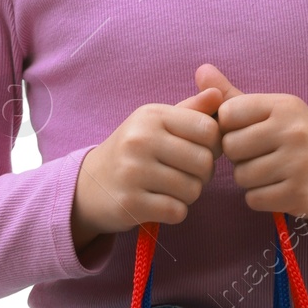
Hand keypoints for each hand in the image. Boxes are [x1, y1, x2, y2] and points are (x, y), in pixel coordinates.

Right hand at [70, 86, 223, 255]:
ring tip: (171, 188)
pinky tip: (161, 204)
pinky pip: (177, 212)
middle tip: (187, 175)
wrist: (89, 184)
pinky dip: (175, 212)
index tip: (199, 151)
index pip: (209, 129)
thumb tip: (218, 94)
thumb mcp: (157, 122)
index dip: (214, 145)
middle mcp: (140, 140)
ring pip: (193, 190)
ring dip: (189, 195)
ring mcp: (132, 172)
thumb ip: (191, 110)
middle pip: (204, 162)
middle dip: (203, 174)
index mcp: (151, 115)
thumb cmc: (134, 150)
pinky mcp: (130, 204)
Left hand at [196, 63, 307, 228]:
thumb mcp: (269, 110)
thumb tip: (200, 70)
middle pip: (231, 147)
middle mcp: (294, 132)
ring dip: (248, 178)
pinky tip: (275, 187)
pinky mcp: (298, 194)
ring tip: (268, 170)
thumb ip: (232, 95)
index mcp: (284, 105)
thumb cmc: (292, 135)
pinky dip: (258, 197)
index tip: (244, 131)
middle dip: (237, 154)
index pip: (228, 113)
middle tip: (257, 154)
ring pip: (241, 176)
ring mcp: (299, 164)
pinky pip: (254, 199)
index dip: (228, 126)